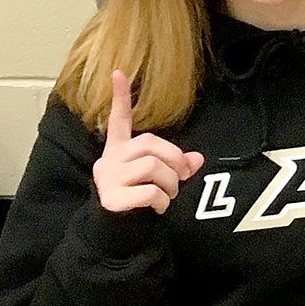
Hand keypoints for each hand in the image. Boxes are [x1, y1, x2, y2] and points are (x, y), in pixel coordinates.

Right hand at [92, 70, 204, 214]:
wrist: (118, 233)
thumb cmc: (139, 199)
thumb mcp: (161, 179)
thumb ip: (177, 165)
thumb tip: (197, 159)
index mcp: (120, 150)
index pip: (120, 120)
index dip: (120, 97)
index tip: (118, 72)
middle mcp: (110, 159)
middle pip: (151, 144)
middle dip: (175, 162)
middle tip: (178, 179)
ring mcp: (107, 178)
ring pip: (153, 168)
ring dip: (170, 185)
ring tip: (166, 195)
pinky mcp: (110, 197)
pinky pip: (149, 192)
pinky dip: (162, 201)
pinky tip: (157, 207)